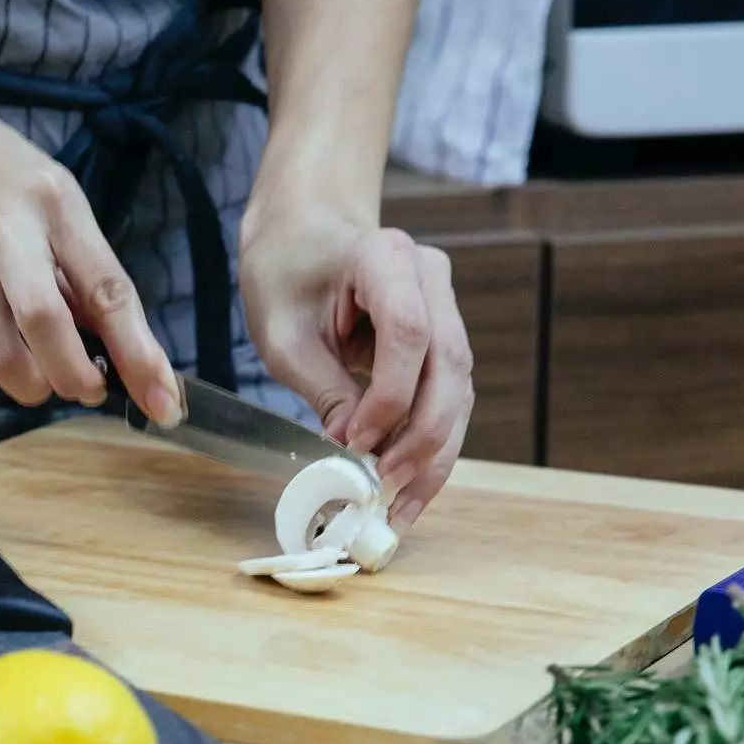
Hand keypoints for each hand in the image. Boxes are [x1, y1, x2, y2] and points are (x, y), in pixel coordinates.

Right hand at [0, 97, 183, 425]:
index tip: (163, 400)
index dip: (139, 353)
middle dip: (77, 379)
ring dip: (33, 385)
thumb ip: (82, 264)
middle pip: (47, 329)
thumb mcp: (55, 198)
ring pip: (0, 361)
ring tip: (40, 370)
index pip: (107, 290)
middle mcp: (4, 233)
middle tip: (89, 387)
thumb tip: (111, 342)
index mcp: (54, 204)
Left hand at [238, 215, 473, 530]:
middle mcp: (431, 277)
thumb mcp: (284, 336)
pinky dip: (432, 444)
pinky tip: (410, 486)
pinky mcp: (444, 339)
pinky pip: (449, 397)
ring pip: (459, 390)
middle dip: (421, 436)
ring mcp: (446, 306)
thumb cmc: (286, 277)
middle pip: (449, 367)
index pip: (409, 334)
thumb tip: (352, 451)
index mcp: (386, 257)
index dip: (390, 396)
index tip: (356, 441)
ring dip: (434, 452)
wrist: (302, 237)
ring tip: (400, 505)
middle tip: (385, 486)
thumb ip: (324, 388)